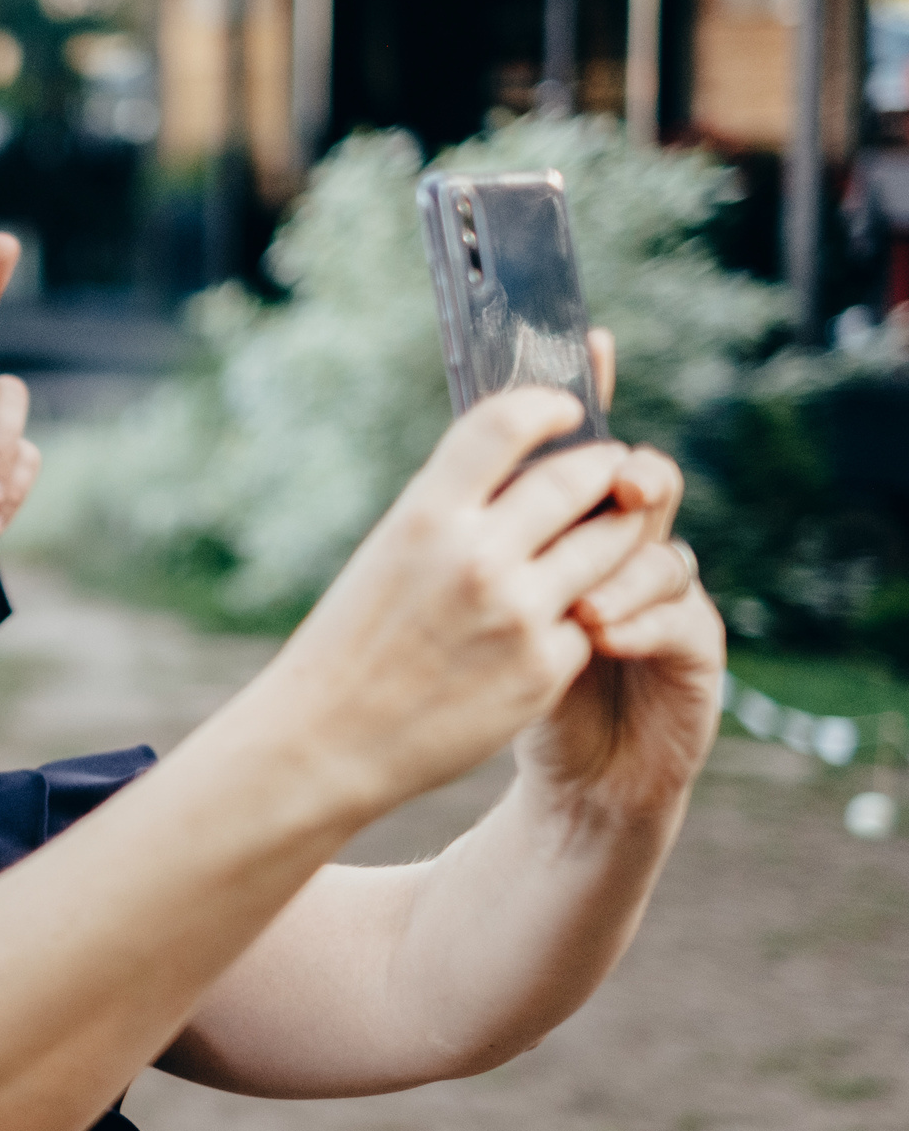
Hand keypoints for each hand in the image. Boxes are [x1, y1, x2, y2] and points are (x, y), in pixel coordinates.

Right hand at [265, 388, 656, 815]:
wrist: (327, 739)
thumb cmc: (352, 640)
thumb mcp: (388, 553)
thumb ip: (452, 509)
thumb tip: (523, 464)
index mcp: (424, 516)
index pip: (507, 424)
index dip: (548, 404)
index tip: (567, 407)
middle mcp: (476, 556)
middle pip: (579, 478)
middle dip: (606, 467)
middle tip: (612, 469)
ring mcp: (517, 613)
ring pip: (610, 543)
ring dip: (619, 529)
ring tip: (610, 530)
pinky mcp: (544, 667)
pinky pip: (596, 615)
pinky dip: (589, 608)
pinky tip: (569, 612)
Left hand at [516, 340, 723, 815]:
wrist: (559, 780)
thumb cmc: (498, 695)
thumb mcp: (470, 610)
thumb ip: (471, 538)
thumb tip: (438, 467)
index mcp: (563, 528)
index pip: (580, 448)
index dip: (589, 397)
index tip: (589, 349)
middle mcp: (621, 551)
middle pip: (636, 483)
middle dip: (622, 475)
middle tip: (611, 480)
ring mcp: (662, 598)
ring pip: (663, 548)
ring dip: (622, 565)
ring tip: (579, 605)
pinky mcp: (693, 653)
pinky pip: (684, 618)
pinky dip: (644, 620)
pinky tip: (602, 632)